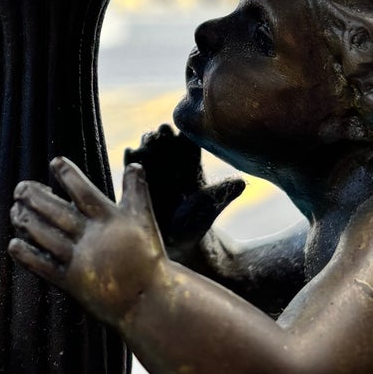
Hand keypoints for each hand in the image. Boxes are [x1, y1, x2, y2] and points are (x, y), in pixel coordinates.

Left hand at [10, 158, 167, 328]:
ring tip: (15, 210)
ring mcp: (80, 261)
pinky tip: (13, 245)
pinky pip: (43, 266)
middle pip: (57, 212)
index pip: (84, 191)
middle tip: (20, 188)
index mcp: (110, 220)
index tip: (55, 162)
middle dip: (35, 197)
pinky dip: (26, 255)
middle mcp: (92, 238)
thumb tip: (135, 165)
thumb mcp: (144, 220)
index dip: (68, 175)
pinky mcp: (72, 283)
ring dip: (27, 221)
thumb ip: (136, 192)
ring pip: (45, 236)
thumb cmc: (148, 258)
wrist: (149, 302)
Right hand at [123, 124, 242, 264]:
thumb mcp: (213, 204)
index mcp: (190, 163)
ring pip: (148, 151)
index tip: (183, 132)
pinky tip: (131, 152)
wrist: (182, 241)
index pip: (187, 142)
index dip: (185, 135)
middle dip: (163, 135)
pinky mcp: (139, 182)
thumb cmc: (200, 220)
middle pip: (165, 142)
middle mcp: (171, 164)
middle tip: (162, 131)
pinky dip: (131, 158)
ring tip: (146, 140)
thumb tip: (241, 182)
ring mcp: (154, 172)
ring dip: (146, 144)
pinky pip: (133, 167)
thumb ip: (224, 191)